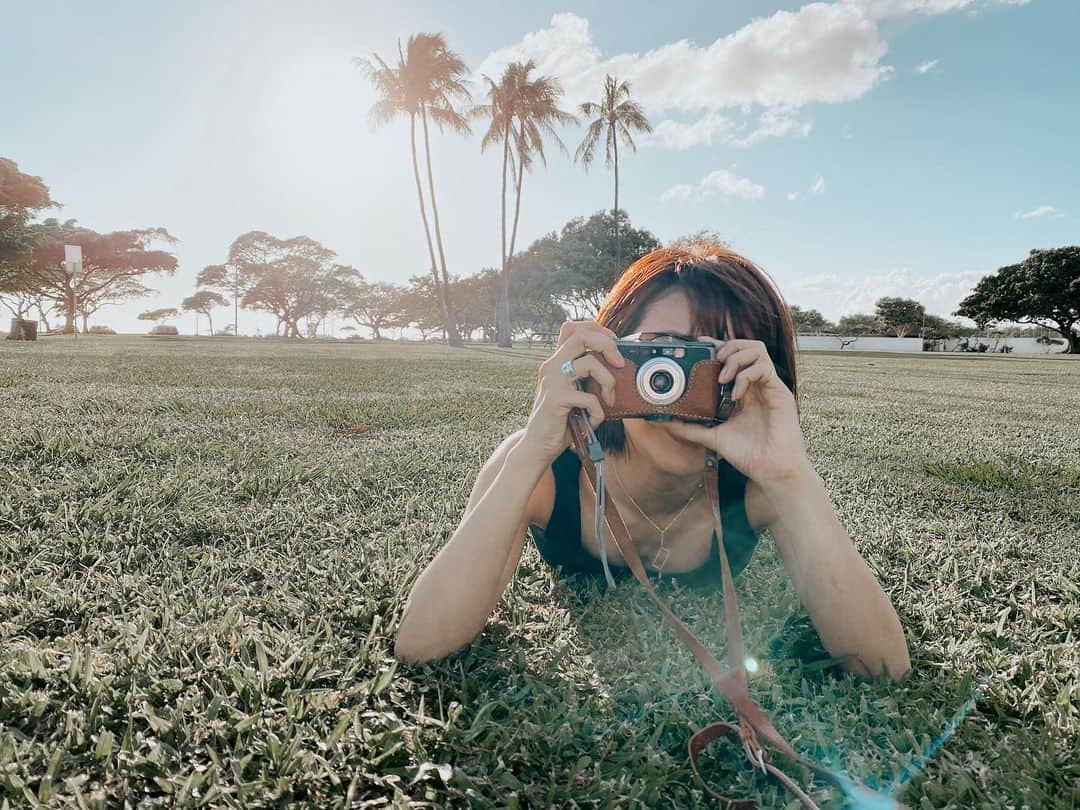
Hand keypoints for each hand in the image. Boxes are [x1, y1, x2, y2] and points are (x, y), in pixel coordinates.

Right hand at [519, 320, 626, 466]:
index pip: (573, 328)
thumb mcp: (573, 391)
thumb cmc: (561, 419)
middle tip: (619, 363)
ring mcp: (552, 381)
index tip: (614, 345)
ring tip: (609, 399)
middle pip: (582, 336)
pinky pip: (589, 398)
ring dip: (608, 381)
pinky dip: (598, 411)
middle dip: (608, 345)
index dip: (597, 330)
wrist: (538, 444)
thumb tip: (617, 365)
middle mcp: (552, 365)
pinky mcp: (556, 399)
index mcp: (557, 361)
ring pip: (590, 363)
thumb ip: (585, 376)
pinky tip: (593, 420)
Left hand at [662, 337, 810, 484]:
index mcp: (742, 391)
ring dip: (736, 357)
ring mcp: (769, 387)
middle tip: (713, 361)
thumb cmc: (749, 455)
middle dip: (727, 346)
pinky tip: (735, 394)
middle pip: (747, 345)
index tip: (699, 345)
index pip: (732, 356)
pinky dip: (745, 376)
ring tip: (722, 375)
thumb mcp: (713, 438)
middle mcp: (756, 385)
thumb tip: (665, 422)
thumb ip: (690, 429)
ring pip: (758, 350)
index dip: (717, 346)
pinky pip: (763, 369)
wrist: (771, 471)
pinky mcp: (780, 392)